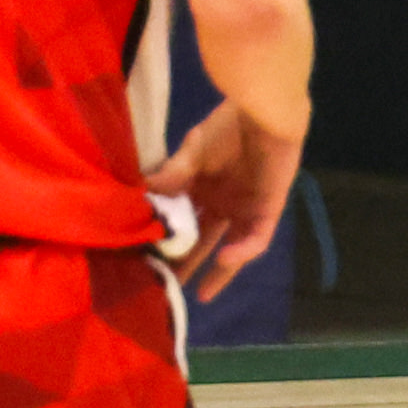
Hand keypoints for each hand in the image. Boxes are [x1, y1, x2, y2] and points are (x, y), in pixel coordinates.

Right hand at [144, 98, 304, 301]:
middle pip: (201, 241)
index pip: (179, 222)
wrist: (265, 112)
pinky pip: (256, 239)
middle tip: (165, 286)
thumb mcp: (192, 151)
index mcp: (200, 188)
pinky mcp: (268, 211)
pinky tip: (224, 258)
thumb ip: (171, 176)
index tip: (144, 257)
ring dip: (217, 271)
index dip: (164, 240)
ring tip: (199, 295)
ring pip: (229, 248)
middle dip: (186, 264)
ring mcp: (245, 209)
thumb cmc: (228, 127)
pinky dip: (241, 251)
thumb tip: (139, 195)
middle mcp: (221, 203)